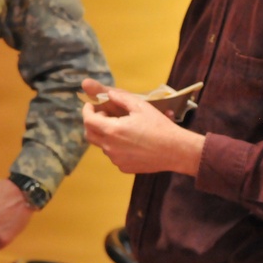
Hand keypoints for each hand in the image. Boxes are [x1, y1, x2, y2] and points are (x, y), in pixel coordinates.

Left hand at [82, 82, 204, 175]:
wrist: (176, 151)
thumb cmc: (159, 126)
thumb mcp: (141, 107)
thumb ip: (121, 98)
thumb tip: (108, 94)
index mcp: (112, 130)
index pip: (88, 120)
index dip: (87, 110)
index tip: (91, 105)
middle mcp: (110, 147)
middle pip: (89, 134)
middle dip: (92, 123)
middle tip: (104, 115)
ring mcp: (116, 159)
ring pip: (102, 145)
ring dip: (105, 134)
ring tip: (121, 127)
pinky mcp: (124, 168)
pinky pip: (113, 155)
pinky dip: (116, 146)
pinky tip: (131, 141)